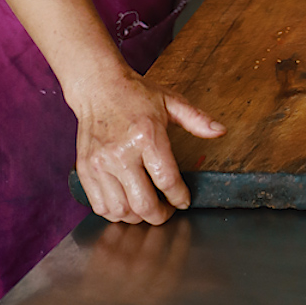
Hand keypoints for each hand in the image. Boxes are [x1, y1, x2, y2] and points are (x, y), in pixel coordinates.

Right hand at [74, 69, 224, 225]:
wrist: (98, 87)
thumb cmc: (136, 95)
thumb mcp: (171, 101)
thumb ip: (197, 119)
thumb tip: (220, 131)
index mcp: (147, 135)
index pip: (167, 180)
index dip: (180, 197)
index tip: (184, 200)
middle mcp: (121, 153)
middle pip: (143, 204)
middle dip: (160, 215)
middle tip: (167, 210)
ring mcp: (100, 164)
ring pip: (121, 211)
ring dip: (137, 217)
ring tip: (147, 206)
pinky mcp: (85, 170)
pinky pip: (100, 206)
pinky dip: (115, 213)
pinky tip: (126, 202)